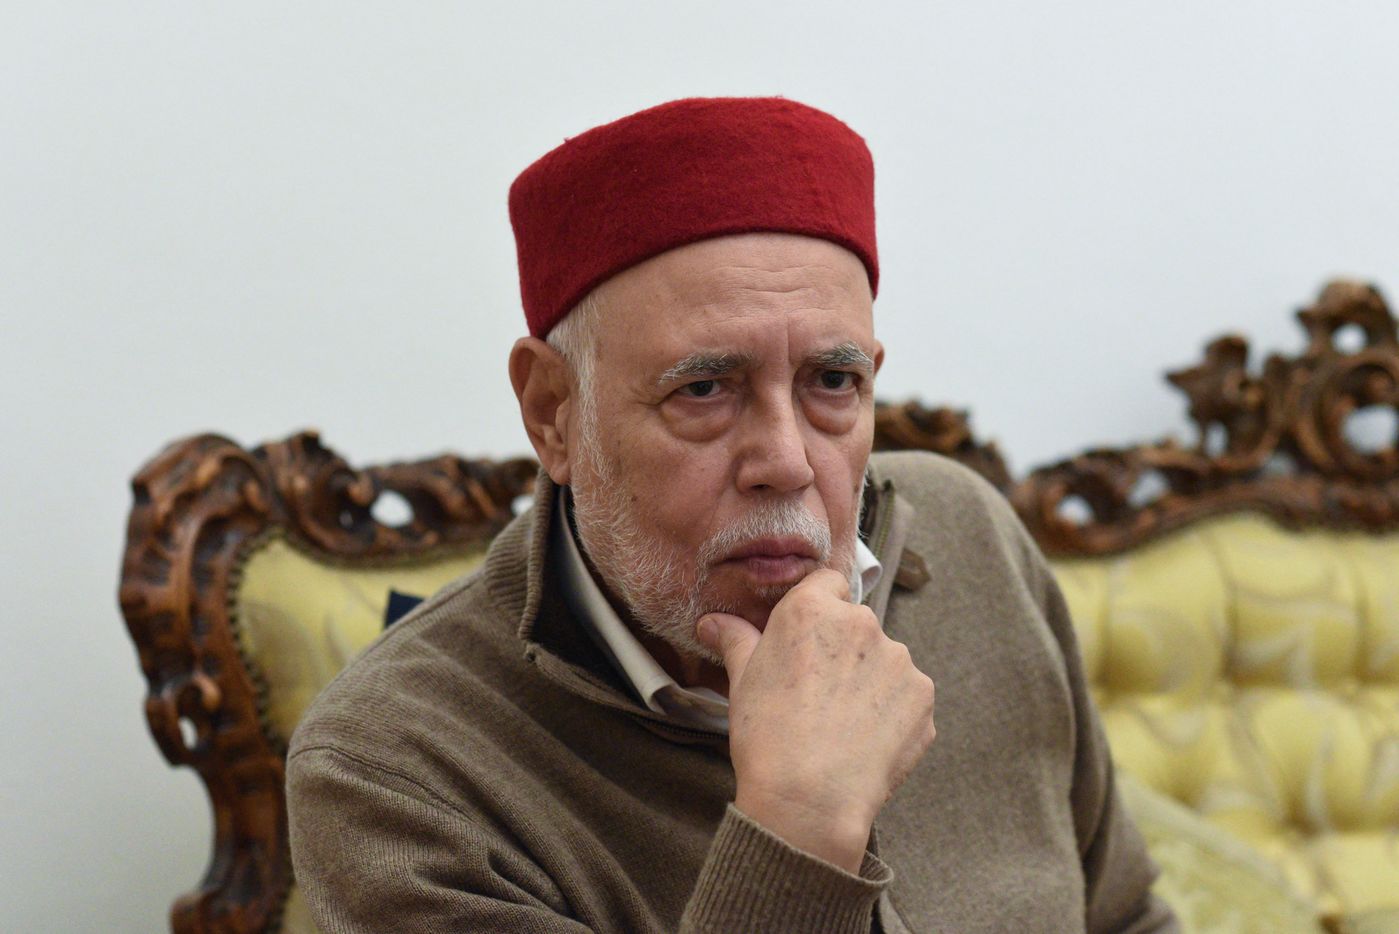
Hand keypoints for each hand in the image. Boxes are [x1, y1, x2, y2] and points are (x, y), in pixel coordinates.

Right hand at [695, 569, 935, 873]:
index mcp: (813, 609)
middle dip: (842, 650)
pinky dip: (892, 712)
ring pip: (884, 660)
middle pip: (856, 624)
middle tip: (818, 693)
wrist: (809, 800)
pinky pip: (906, 695)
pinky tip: (866, 741)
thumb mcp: (742, 681)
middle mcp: (862, 622)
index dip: (818, 611)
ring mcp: (899, 659)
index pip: (828, 583)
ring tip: (843, 724)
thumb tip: (711, 622)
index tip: (808, 642)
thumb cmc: (767, 736)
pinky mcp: (922, 695)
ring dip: (870, 681)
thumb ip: (736, 640)